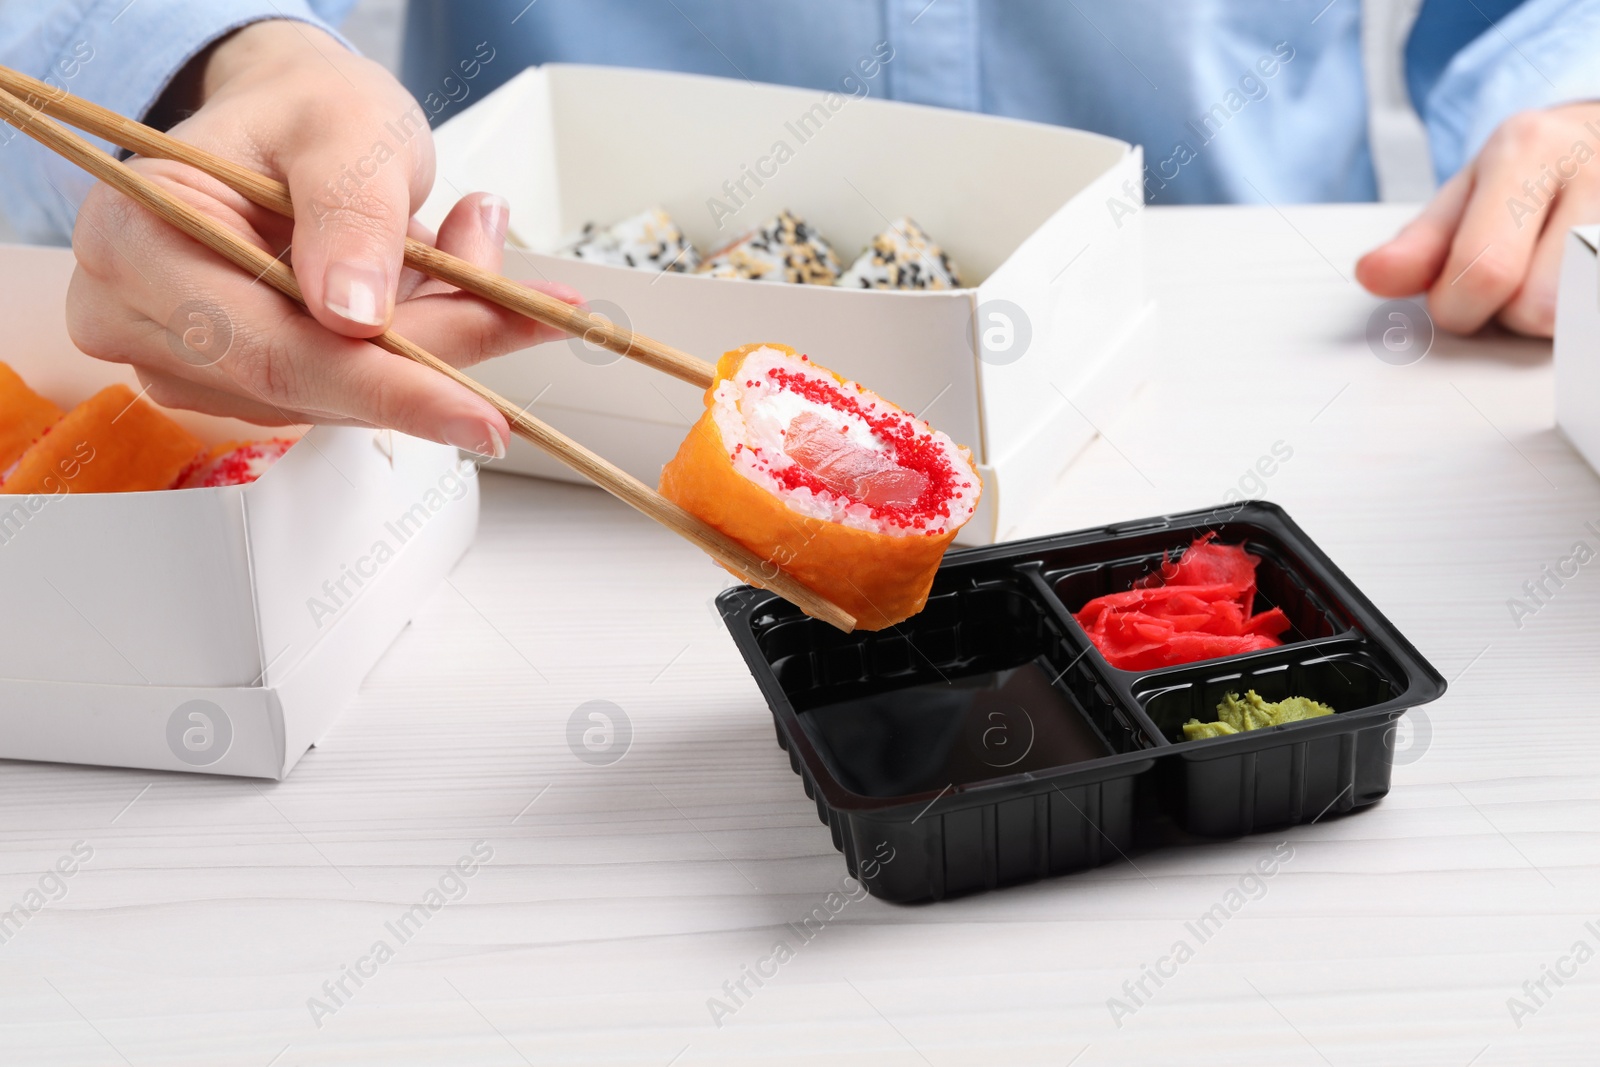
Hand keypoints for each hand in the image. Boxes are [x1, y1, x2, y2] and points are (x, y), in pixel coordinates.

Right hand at [65, 20, 577, 454]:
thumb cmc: (304, 111)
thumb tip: (355, 317)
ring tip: (477, 261)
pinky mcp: (238, 383)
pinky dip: (412, 357)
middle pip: (312, 383)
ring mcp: (184, 361)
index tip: (483, 419)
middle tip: (529, 316)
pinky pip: (345, 392)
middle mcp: (138, 316)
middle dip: (432, 360)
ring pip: (338, 398)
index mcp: (136, 240)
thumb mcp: (345, 129)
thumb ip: (352, 216)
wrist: (293, 120)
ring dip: (429, 348)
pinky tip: (445, 293)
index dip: (387, 389)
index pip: (272, 350)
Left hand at [1356, 102, 1599, 338]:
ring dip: (1562, 319)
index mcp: (1529, 148)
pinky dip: (1585, 315)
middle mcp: (1598, 167)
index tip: (1462, 295)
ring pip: (1581, 320)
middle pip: (1539, 308)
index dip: (1459, 307)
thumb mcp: (1468, 194)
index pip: (1481, 272)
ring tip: (1559, 277)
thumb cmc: (1538, 173)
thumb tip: (1373, 276)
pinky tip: (1581, 285)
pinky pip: (1597, 317)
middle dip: (1513, 315)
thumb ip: (1419, 245)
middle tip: (1520, 283)